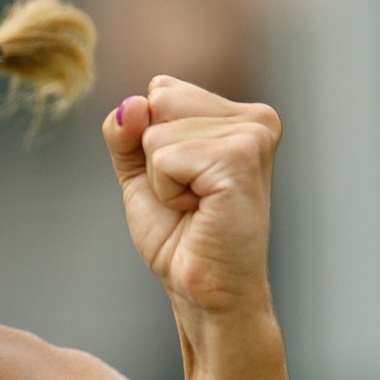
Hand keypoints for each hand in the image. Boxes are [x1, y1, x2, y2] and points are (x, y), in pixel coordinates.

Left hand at [101, 76, 281, 313]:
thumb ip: (126, 130)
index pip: (159, 89)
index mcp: (237, 113)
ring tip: (195, 205)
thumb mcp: (139, 169)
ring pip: (156, 132)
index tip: (182, 178)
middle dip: (153, 155)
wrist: (202, 289)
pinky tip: (199, 210)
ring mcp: (251, 135)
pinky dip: (166, 190)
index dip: (148, 140)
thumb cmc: (178, 233)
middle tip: (188, 195)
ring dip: (161, 178)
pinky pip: (164, 157)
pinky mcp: (240, 158)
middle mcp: (254, 117)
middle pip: (156, 102)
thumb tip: (133, 104)